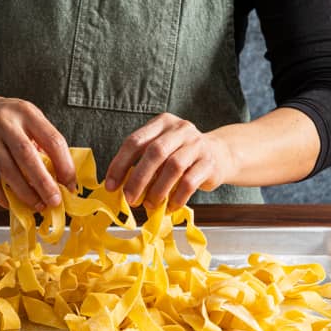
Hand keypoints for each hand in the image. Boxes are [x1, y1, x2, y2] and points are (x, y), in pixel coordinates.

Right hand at [0, 93, 75, 209]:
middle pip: (28, 157)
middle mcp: (6, 123)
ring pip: (8, 171)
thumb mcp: (26, 119)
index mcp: (27, 113)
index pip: (52, 140)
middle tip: (55, 201)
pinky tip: (13, 203)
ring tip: (38, 206)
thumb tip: (61, 177)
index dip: (65, 166)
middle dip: (44, 183)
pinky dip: (2, 196)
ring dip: (26, 193)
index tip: (70, 184)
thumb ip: (42, 142)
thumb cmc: (5, 119)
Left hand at [105, 113, 231, 210]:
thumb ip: (142, 162)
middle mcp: (180, 129)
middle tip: (128, 199)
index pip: (135, 141)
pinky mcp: (209, 163)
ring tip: (149, 205)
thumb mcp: (161, 150)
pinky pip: (189, 182)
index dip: (120, 164)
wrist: (219, 154)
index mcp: (162, 123)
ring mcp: (197, 144)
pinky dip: (176, 198)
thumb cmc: (181, 155)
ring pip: (173, 167)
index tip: (111, 186)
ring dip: (157, 190)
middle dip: (137, 179)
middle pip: (154, 153)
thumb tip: (119, 187)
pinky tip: (169, 207)